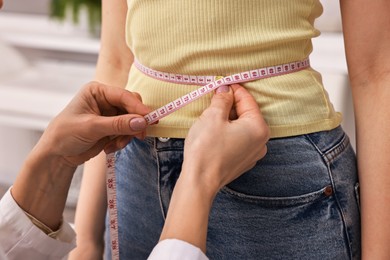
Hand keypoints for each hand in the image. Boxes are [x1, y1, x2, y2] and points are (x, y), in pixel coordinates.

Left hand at [37, 81, 150, 166]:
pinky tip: (110, 148)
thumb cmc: (66, 134)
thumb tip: (142, 122)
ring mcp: (110, 114)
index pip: (124, 96)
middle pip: (132, 107)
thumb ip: (118, 124)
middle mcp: (105, 100)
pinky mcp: (113, 127)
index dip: (138, 107)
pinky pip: (128, 132)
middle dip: (135, 123)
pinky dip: (123, 141)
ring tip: (115, 145)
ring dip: (128, 135)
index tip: (149, 119)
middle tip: (139, 136)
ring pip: (133, 121)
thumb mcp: (91, 128)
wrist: (57, 154)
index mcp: (97, 91)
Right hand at [158, 84, 268, 251]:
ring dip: (228, 119)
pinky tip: (213, 133)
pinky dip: (228, 133)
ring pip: (241, 128)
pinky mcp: (242, 162)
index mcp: (258, 128)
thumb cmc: (206, 149)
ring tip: (211, 115)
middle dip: (230, 105)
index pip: (247, 100)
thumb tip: (225, 90)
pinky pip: (238, 140)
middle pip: (246, 114)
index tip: (222, 82)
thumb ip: (222, 100)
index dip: (233, 89)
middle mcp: (261, 142)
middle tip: (213, 98)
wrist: (199, 182)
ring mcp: (252, 154)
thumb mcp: (212, 117)